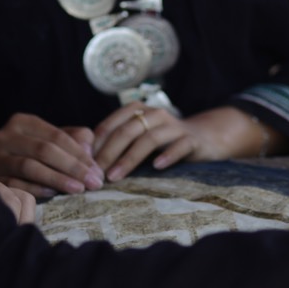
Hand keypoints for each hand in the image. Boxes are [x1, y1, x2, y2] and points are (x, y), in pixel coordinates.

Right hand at [0, 113, 103, 197]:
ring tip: (79, 189)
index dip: (79, 154)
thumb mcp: (54, 139)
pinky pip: (18, 185)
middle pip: (44, 150)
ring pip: (30, 167)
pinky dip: (38, 189)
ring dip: (57, 179)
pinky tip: (55, 194)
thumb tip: (89, 148)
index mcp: (23, 122)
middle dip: (73, 167)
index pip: (57, 136)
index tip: (97, 170)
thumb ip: (76, 139)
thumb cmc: (34, 150)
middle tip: (94, 183)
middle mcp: (6, 136)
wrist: (0, 165)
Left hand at [93, 104, 263, 182]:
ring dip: (129, 158)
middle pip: (127, 131)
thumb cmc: (164, 142)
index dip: (96, 143)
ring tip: (115, 176)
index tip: (83, 163)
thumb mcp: (139, 138)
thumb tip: (85, 161)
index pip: (111, 124)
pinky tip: (156, 167)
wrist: (205, 137)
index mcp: (138, 111)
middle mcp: (155, 114)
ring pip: (149, 138)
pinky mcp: (192, 140)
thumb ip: (118, 143)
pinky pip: (179, 146)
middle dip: (108, 153)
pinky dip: (167, 155)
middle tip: (95, 174)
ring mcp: (174, 126)